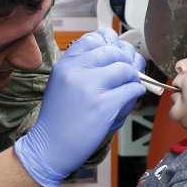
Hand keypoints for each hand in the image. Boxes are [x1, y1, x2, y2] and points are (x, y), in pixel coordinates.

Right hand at [14, 28, 144, 186]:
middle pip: (114, 51)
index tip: (116, 54)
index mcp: (65, 64)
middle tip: (129, 73)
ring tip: (127, 88)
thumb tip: (119, 52)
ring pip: (126, 69)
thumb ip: (85, 67)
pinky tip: (128, 99)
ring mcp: (91, 88)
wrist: (50, 147)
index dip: (111, 44)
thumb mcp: (63, 83)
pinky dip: (136, 93)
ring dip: (133, 78)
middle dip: (126, 60)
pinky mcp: (104, 106)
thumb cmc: (60, 119)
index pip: (95, 38)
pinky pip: (133, 89)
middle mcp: (76, 71)